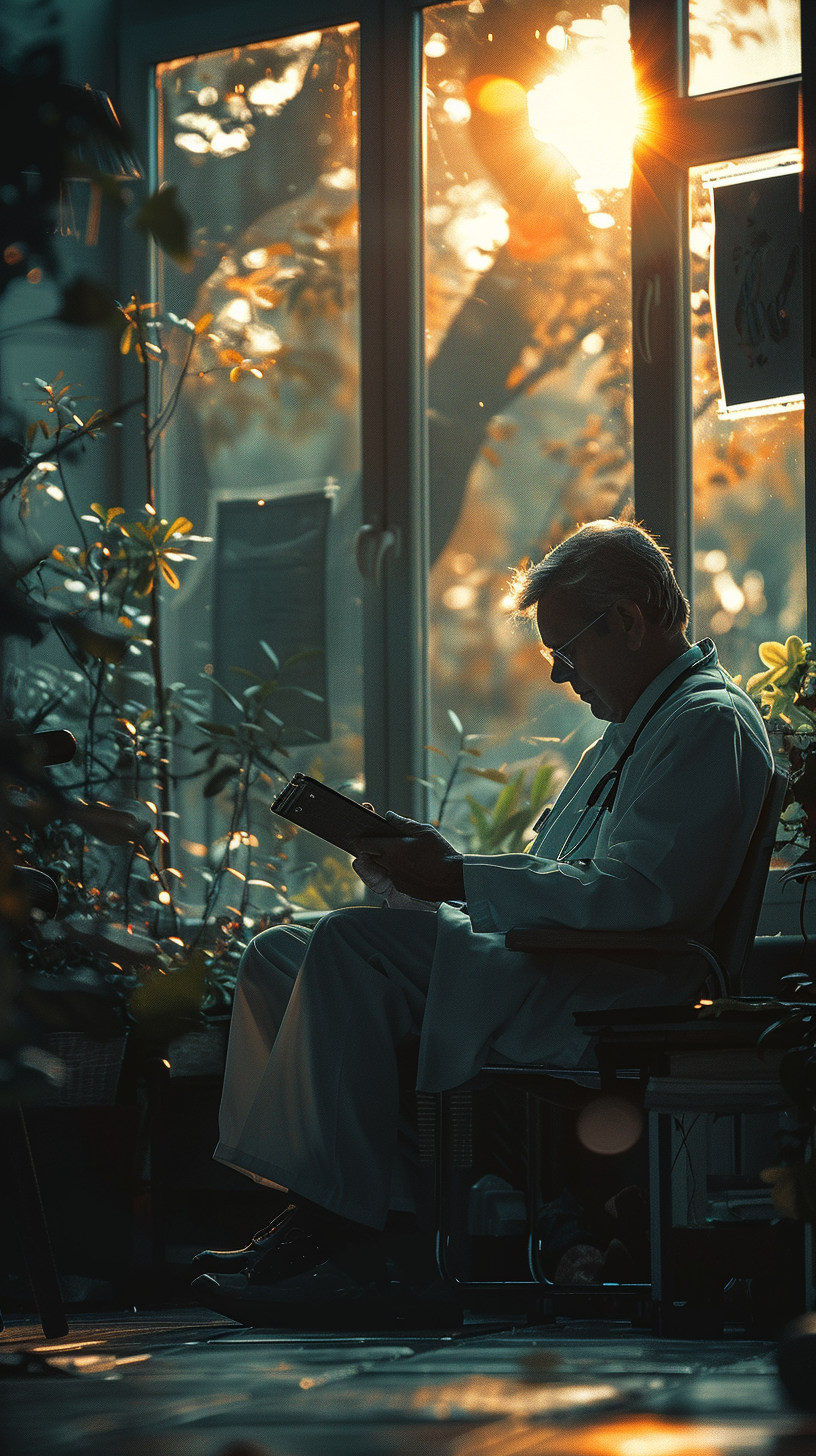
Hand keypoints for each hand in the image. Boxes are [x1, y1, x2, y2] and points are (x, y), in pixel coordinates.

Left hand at [350, 811, 464, 900]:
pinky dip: (399, 871)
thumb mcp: (424, 831)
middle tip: (387, 842)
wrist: (454, 879)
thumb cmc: (441, 852)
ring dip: (389, 860)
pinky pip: (395, 877)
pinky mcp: (403, 888)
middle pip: (373, 856)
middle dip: (376, 849)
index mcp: (393, 849)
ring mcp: (396, 878)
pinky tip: (413, 866)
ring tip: (405, 854)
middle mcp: (390, 865)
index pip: (365, 844)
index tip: (360, 835)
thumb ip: (403, 823)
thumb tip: (388, 816)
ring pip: (385, 867)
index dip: (361, 839)